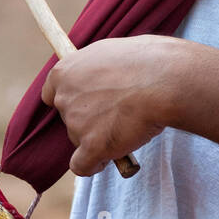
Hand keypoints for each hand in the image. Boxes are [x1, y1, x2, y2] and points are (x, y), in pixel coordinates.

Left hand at [41, 35, 183, 175]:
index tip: (86, 105)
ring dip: (99, 138)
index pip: (53, 93)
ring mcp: (76, 124)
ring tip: (128, 127)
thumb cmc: (147, 62)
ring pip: (80, 140)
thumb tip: (100, 80)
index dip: (72, 101)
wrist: (165, 80)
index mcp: (64, 72)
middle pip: (69, 118)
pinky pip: (83, 165)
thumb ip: (96, 70)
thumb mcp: (111, 52)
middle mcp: (64, 98)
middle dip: (89, 120)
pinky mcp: (91, 147)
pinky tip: (109, 157)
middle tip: (118, 115)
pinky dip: (94, 164)